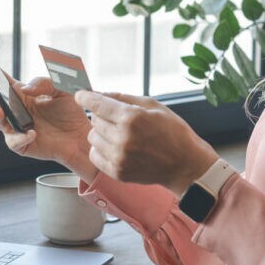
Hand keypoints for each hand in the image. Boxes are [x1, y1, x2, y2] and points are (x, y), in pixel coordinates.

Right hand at [0, 74, 95, 179]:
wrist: (81, 136)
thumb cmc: (71, 111)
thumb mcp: (62, 89)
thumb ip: (44, 83)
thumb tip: (25, 89)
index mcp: (22, 94)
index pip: (1, 80)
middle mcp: (16, 110)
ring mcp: (17, 127)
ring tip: (1, 111)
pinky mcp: (22, 144)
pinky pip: (15, 142)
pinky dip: (20, 137)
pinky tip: (31, 132)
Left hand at [74, 90, 216, 194]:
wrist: (185, 165)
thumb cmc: (172, 131)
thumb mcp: (153, 105)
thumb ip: (124, 98)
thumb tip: (99, 93)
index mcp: (132, 118)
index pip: (97, 104)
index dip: (85, 97)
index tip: (80, 95)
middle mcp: (122, 138)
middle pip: (94, 120)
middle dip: (102, 116)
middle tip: (118, 119)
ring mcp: (119, 157)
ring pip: (92, 137)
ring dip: (101, 133)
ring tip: (120, 135)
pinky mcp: (118, 172)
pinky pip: (95, 155)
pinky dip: (102, 149)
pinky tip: (116, 147)